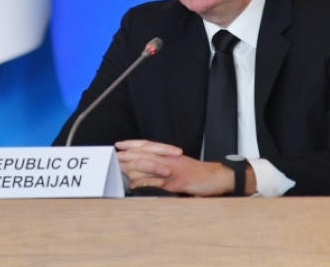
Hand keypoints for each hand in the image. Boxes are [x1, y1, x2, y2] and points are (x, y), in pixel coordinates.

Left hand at [115, 140, 236, 195]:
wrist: (215, 176)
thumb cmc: (197, 173)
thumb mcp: (178, 165)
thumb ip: (163, 165)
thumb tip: (146, 169)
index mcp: (169, 154)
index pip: (148, 145)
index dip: (133, 144)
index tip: (119, 145)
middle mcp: (169, 159)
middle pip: (146, 154)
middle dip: (128, 155)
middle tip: (114, 156)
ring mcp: (173, 170)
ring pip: (151, 166)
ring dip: (135, 167)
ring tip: (122, 168)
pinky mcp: (178, 182)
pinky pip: (161, 183)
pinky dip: (148, 183)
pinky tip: (138, 185)